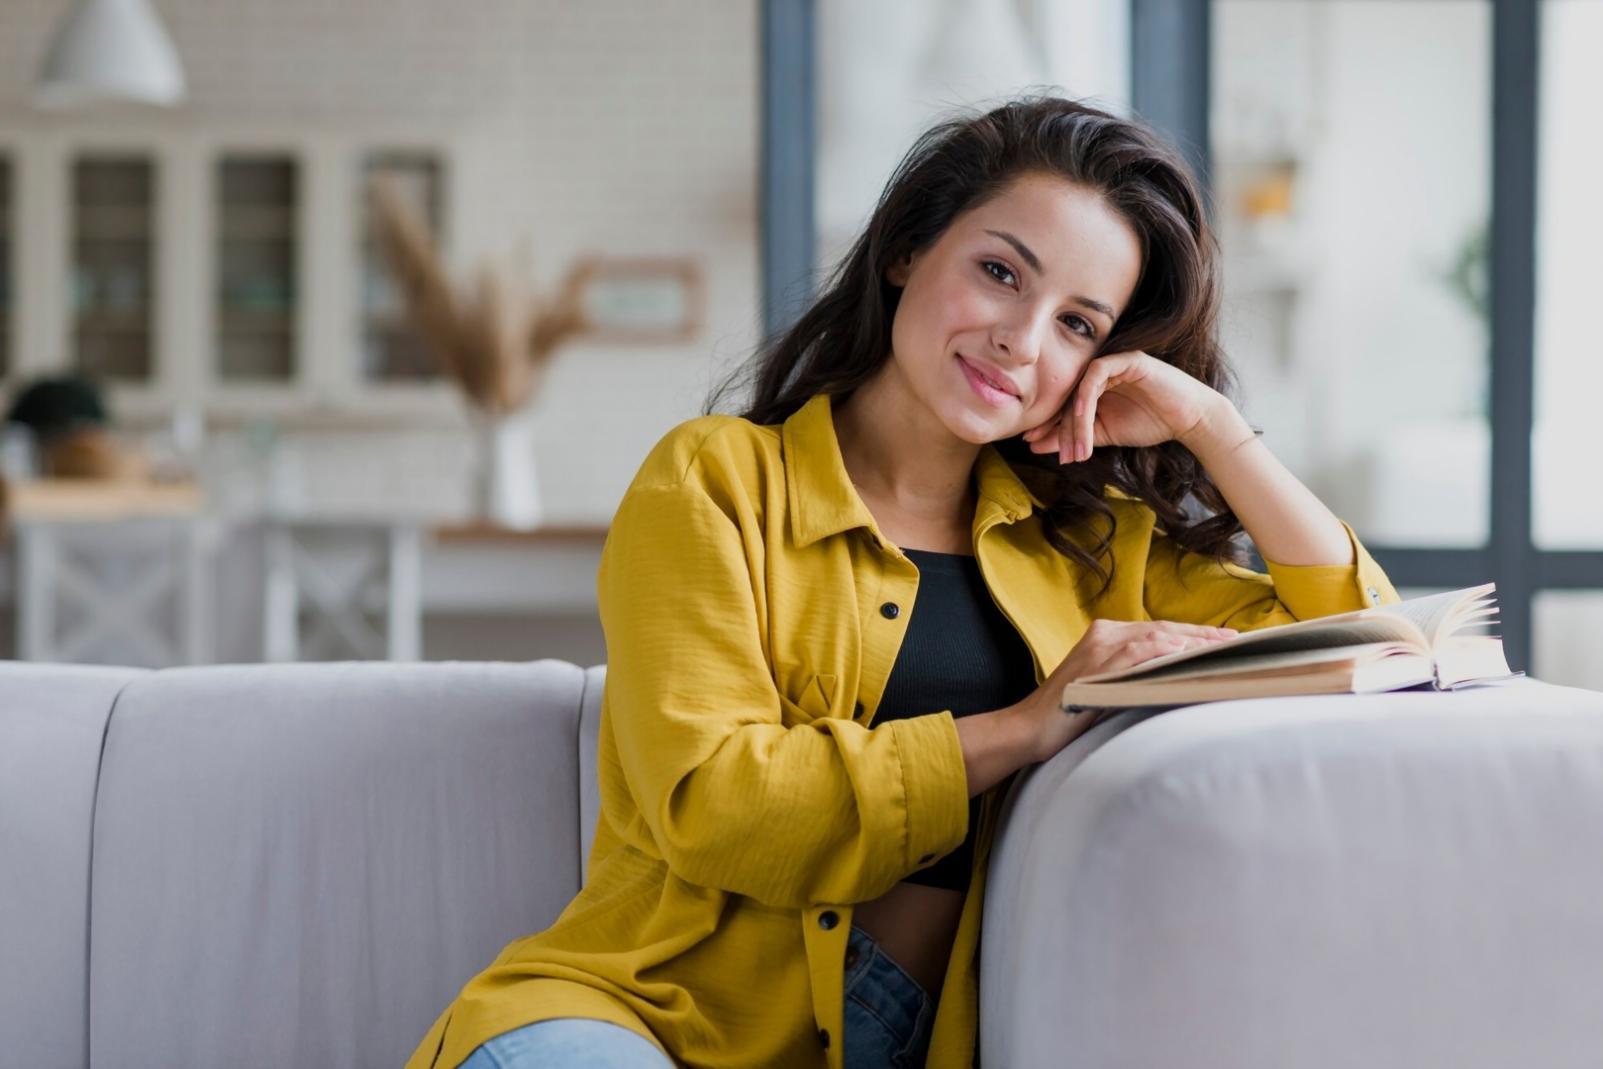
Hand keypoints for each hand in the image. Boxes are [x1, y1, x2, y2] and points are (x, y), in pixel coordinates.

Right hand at [1006, 618, 1237, 762]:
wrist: (1031, 728)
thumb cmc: (1069, 715)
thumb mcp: (1108, 688)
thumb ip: (1136, 676)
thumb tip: (1178, 677)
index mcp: (1105, 635)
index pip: (1159, 629)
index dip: (1194, 634)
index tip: (1223, 641)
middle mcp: (1103, 634)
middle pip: (1163, 628)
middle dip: (1202, 634)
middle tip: (1234, 641)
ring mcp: (1099, 647)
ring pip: (1157, 636)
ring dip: (1192, 641)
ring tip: (1220, 649)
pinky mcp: (1097, 665)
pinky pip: (1139, 651)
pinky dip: (1165, 650)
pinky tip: (1186, 654)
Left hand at [1020, 350, 1227, 463]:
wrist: (1189, 419)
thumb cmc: (1150, 423)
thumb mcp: (1104, 435)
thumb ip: (1074, 437)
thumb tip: (1034, 446)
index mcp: (1092, 387)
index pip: (1061, 403)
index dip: (1046, 423)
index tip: (1032, 443)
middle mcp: (1098, 373)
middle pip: (1066, 395)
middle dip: (1055, 425)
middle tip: (1049, 449)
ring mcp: (1113, 363)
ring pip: (1079, 388)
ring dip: (1073, 420)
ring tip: (1075, 447)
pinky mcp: (1127, 360)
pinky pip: (1097, 373)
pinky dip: (1085, 396)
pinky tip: (1081, 418)